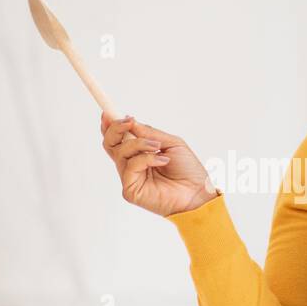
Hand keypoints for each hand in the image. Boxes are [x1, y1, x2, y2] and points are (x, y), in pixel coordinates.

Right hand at [100, 111, 217, 217]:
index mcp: (139, 154)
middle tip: (128, 121)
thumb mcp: (170, 143)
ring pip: (120, 152)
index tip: (107, 112)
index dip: (110, 125)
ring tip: (157, 146)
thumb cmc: (188, 171)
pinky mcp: (130, 190)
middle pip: (110, 144)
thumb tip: (130, 121)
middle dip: (115, 128)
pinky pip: (130, 166)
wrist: (198, 193)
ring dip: (139, 143)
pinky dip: (146, 158)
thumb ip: (149, 133)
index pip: (118, 139)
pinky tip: (162, 161)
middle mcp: (132, 165)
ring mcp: (130, 178)